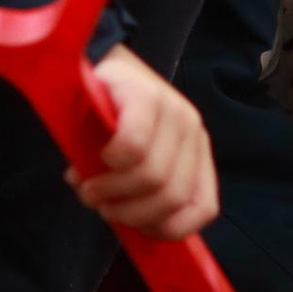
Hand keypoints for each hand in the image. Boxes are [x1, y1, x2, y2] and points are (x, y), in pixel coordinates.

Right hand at [73, 46, 218, 236]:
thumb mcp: (133, 161)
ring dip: (112, 192)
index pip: (204, 208)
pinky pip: (132, 147)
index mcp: (197, 151)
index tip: (133, 229)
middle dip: (129, 213)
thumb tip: (122, 221)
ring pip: (152, 176)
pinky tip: (97, 157)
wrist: (96, 62)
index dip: (168, 228)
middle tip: (98, 204)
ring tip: (88, 188)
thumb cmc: (112, 120)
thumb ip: (136, 191)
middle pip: (172, 196)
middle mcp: (193, 130)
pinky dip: (110, 161)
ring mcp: (174, 110)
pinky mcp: (146, 95)